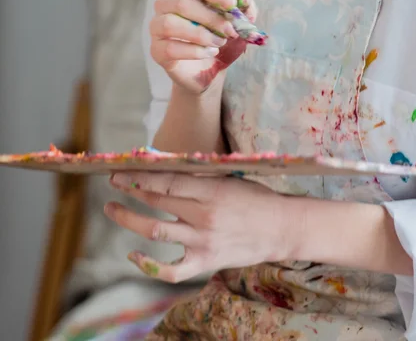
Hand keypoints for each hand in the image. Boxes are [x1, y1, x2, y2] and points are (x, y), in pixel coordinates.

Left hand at [104, 172, 295, 281]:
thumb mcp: (231, 179)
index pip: (168, 181)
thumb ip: (202, 176)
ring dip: (129, 219)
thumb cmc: (256, 198)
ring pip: (156, 231)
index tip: (121, 171)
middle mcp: (205, 216)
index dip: (140, 176)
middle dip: (130, 191)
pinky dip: (148, 265)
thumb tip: (168, 166)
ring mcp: (203, 241)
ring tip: (113, 209)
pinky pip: (171, 270)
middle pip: (157, 202)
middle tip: (114, 183)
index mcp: (213, 190)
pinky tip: (133, 255)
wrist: (281, 228)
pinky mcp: (205, 262)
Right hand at [150, 0, 256, 94]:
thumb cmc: (221, 38)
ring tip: (218, 43)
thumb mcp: (240, 20)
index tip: (231, 4)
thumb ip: (244, 2)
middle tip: (230, 31)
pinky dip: (195, 51)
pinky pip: (170, 47)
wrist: (211, 70)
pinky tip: (208, 53)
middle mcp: (166, 5)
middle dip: (211, 18)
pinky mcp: (157, 50)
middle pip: (183, 3)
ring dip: (201, 35)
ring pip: (171, 24)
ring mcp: (157, 27)